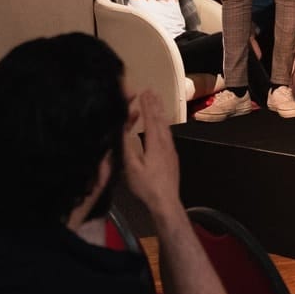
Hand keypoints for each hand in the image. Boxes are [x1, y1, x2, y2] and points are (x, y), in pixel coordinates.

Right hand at [120, 91, 181, 215]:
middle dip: (156, 105)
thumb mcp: (131, 166)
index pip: (151, 119)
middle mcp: (166, 143)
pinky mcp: (173, 157)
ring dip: (161, 113)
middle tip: (152, 91)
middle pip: (161, 120)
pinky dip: (164, 124)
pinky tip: (162, 126)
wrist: (166, 202)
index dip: (148, 105)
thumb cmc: (146, 185)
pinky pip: (168, 134)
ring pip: (166, 127)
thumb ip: (126, 145)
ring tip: (157, 102)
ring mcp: (171, 150)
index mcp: (155, 143)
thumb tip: (122, 127)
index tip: (144, 91)